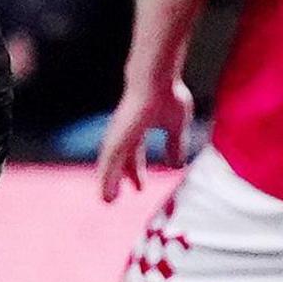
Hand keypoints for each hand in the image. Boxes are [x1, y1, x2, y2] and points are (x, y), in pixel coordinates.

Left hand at [96, 72, 192, 202]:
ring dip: (108, 183)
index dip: (135, 171)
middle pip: (119, 161)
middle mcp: (124, 133)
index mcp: (138, 128)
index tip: (139, 188)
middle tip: (115, 198)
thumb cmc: (167, 94)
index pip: (134, 154)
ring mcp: (118, 135)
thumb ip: (176, 145)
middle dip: (119, 179)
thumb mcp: (175, 126)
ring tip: (107, 201)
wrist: (156, 80)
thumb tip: (176, 165)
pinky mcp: (116, 138)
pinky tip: (106, 191)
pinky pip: (109, 164)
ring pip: (110, 165)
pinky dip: (107, 178)